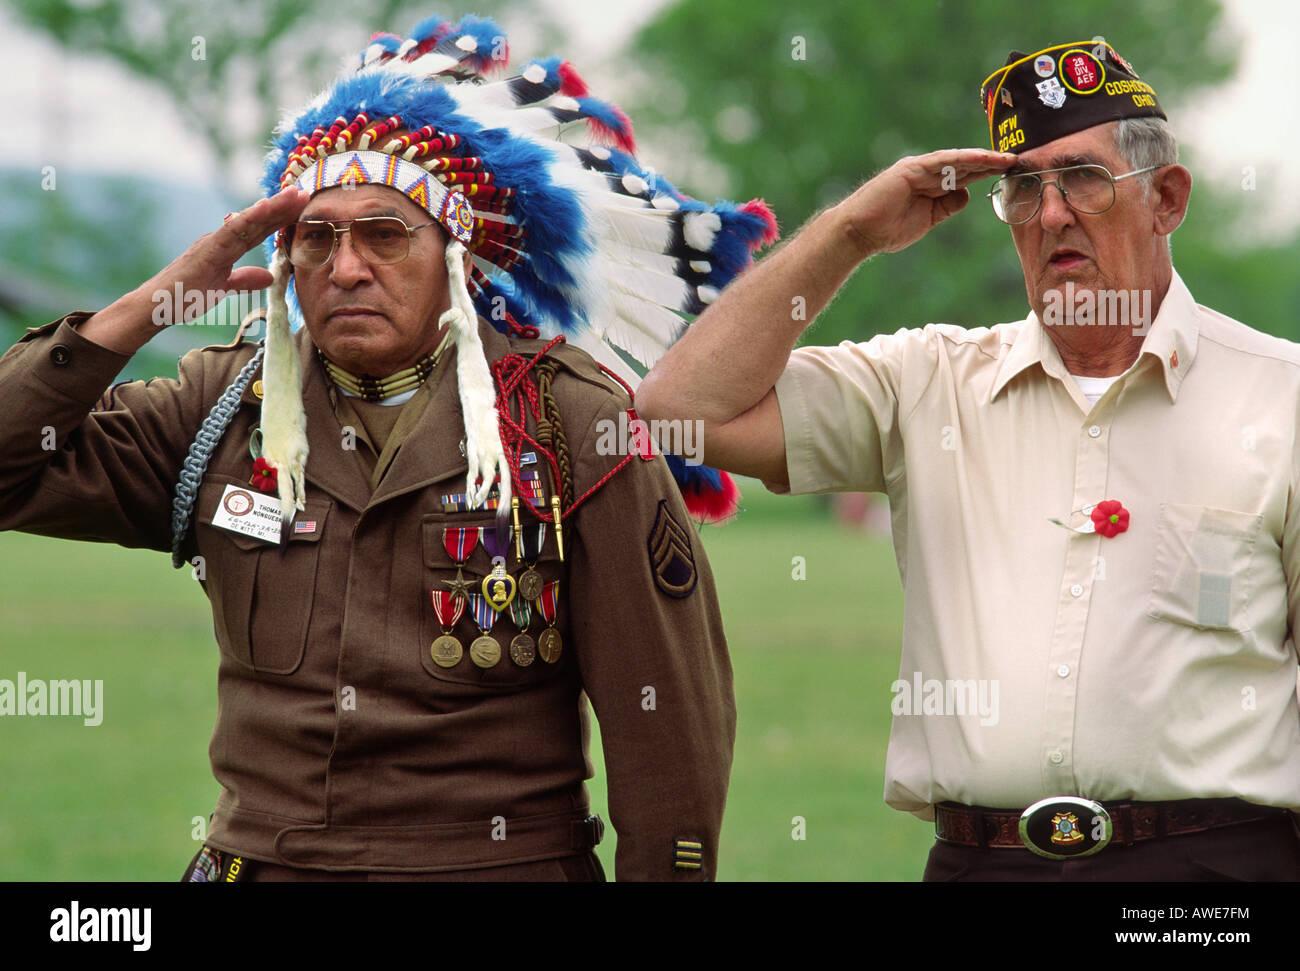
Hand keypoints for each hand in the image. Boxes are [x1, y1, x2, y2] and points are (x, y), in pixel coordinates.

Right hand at [79, 186, 312, 352]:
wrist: (155, 306)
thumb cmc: (183, 297)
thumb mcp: (223, 289)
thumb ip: (244, 280)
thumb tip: (268, 276)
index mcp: (225, 248)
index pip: (257, 231)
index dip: (279, 219)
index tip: (300, 207)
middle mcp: (219, 240)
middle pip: (256, 222)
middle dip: (281, 207)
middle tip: (304, 191)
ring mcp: (212, 243)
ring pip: (247, 221)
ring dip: (272, 207)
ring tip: (293, 194)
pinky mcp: (206, 251)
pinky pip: (231, 233)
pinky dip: (250, 219)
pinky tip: (266, 208)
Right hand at [836, 149, 1016, 256]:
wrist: (860, 233)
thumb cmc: (887, 230)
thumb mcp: (928, 220)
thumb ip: (947, 206)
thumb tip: (967, 194)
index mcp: (930, 185)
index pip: (965, 176)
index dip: (988, 173)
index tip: (1011, 174)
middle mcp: (926, 173)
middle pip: (966, 165)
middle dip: (992, 163)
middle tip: (1020, 160)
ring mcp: (919, 169)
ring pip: (958, 161)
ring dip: (984, 158)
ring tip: (1008, 158)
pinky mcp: (911, 169)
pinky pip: (942, 161)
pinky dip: (964, 158)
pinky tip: (983, 157)